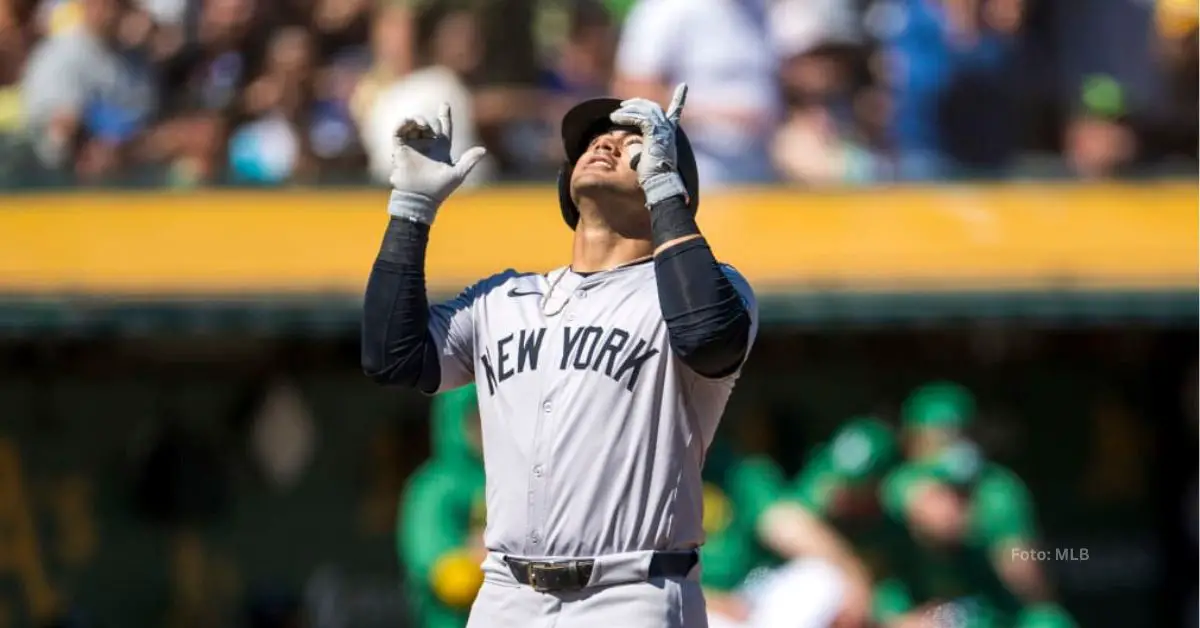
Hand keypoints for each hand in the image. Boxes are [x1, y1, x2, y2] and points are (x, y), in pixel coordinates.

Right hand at [387, 102, 486, 223]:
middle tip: (431, 129)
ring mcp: (413, 147)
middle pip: (429, 125)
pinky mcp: (400, 150)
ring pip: (414, 126)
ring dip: (417, 120)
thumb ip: (469, 161)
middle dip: (430, 122)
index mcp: (441, 150)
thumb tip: (484, 149)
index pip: (444, 128)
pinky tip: (410, 123)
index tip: (445, 105)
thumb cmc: (439, 189)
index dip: (444, 116)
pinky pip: (398, 132)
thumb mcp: (457, 174)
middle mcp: (427, 146)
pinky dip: (403, 124)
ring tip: (421, 124)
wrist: (419, 198)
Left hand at [609, 83, 688, 205]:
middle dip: (639, 103)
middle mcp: (668, 130)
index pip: (676, 112)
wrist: (660, 183)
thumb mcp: (646, 158)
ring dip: (628, 110)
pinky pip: (639, 118)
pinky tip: (615, 119)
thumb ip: (641, 148)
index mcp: (670, 135)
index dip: (679, 99)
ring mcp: (663, 131)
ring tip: (614, 115)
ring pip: (645, 110)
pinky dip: (626, 117)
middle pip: (654, 107)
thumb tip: (632, 148)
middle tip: (624, 105)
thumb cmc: (653, 177)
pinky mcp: (655, 133)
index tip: (684, 86)